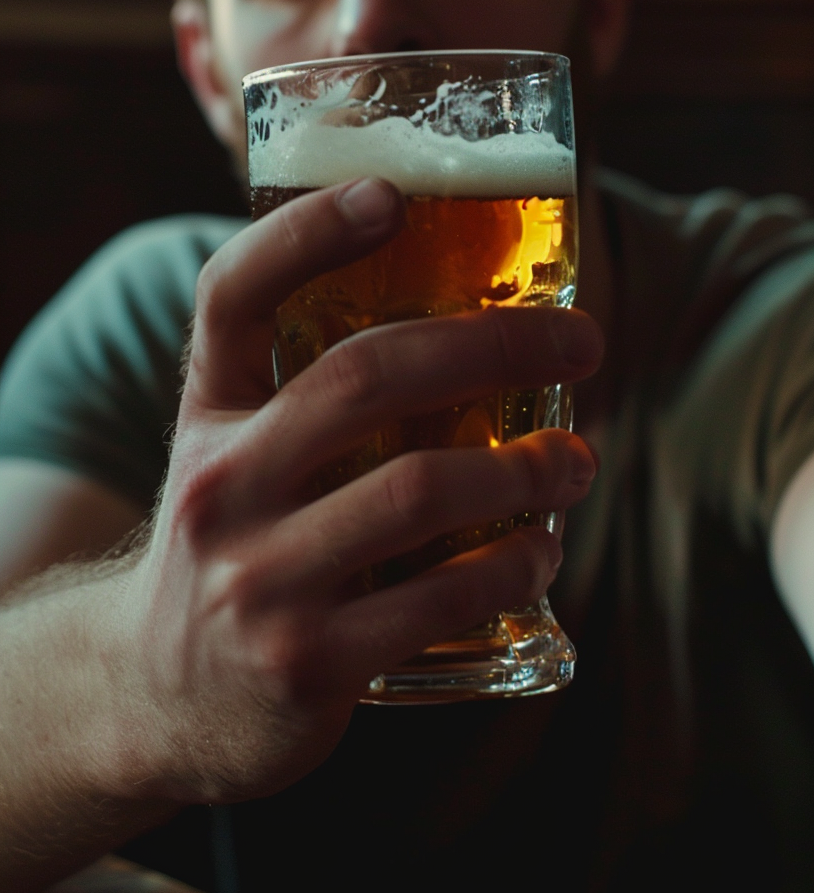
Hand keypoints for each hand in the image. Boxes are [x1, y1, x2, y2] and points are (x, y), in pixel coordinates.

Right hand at [119, 178, 602, 805]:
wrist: (152, 697)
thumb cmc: (234, 545)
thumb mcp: (236, 456)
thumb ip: (310, 394)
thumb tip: (467, 320)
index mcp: (206, 414)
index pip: (234, 296)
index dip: (308, 232)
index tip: (394, 194)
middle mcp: (220, 485)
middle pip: (363, 378)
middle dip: (494, 346)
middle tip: (581, 343)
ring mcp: (257, 579)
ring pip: (418, 490)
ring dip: (525, 469)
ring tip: (578, 459)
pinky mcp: (304, 663)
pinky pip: (437, 598)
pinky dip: (511, 565)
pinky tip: (542, 550)